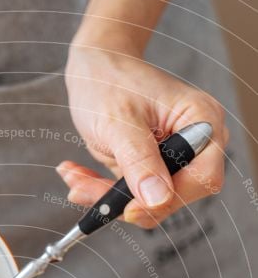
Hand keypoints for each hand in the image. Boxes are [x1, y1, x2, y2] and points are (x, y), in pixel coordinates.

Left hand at [60, 47, 228, 227]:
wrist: (94, 69)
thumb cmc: (110, 81)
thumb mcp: (119, 121)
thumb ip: (139, 161)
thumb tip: (158, 200)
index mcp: (201, 121)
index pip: (203, 177)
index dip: (170, 198)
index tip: (130, 208)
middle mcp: (193, 144)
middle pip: (173, 195)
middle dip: (125, 200)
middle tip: (83, 189)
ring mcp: (172, 160)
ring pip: (147, 203)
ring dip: (106, 198)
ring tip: (74, 177)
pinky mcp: (150, 171)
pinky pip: (131, 197)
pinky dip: (102, 192)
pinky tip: (77, 176)